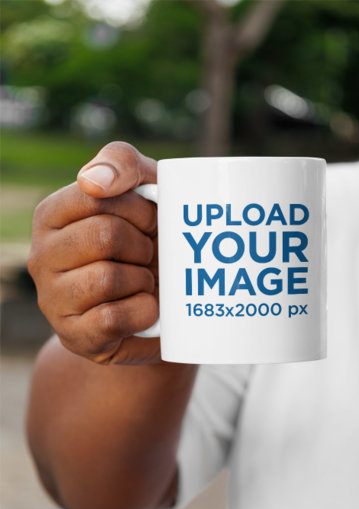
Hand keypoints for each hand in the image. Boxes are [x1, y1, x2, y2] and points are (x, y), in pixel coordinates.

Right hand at [29, 141, 160, 364]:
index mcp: (51, 216)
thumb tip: (93, 182)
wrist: (157, 305)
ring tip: (144, 281)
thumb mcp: (142, 190)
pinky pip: (113, 317)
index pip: (96, 198)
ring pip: (108, 277)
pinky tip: (146, 307)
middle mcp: (42, 256)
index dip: (139, 210)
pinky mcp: (74, 336)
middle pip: (105, 236)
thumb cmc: (146, 239)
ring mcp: (53, 299)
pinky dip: (144, 311)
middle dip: (143, 245)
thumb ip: (121, 164)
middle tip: (149, 255)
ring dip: (144, 279)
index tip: (151, 222)